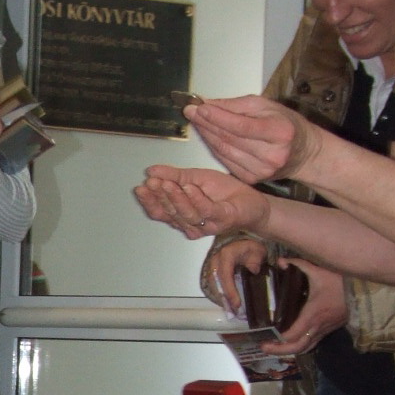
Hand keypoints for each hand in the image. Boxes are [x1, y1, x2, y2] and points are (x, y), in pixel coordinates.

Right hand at [136, 165, 270, 239]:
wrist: (252, 202)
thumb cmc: (226, 193)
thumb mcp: (195, 177)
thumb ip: (174, 175)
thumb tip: (152, 170)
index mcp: (182, 215)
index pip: (159, 211)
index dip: (149, 200)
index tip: (141, 187)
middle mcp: (191, 224)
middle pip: (170, 213)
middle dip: (159, 196)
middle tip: (151, 182)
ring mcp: (206, 224)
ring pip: (186, 214)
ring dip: (175, 198)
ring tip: (168, 183)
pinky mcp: (222, 219)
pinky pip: (206, 211)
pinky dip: (197, 199)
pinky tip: (190, 188)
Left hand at [185, 96, 320, 186]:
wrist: (303, 153)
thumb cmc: (285, 125)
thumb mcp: (268, 106)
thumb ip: (237, 106)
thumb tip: (208, 104)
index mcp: (280, 132)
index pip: (241, 125)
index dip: (217, 116)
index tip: (199, 107)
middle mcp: (272, 154)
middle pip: (230, 138)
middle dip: (207, 123)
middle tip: (191, 112)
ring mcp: (262, 170)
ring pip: (224, 151)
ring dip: (207, 136)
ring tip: (197, 122)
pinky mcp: (253, 179)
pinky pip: (226, 161)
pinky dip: (214, 148)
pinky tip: (208, 137)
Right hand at [204, 237, 267, 314]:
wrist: (241, 241)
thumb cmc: (249, 246)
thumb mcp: (256, 251)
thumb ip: (255, 260)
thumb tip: (254, 271)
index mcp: (226, 255)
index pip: (225, 276)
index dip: (230, 291)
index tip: (237, 304)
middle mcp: (215, 261)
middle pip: (217, 284)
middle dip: (225, 299)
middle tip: (234, 312)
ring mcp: (212, 266)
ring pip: (214, 286)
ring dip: (222, 299)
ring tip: (231, 311)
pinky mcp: (213, 272)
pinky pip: (215, 286)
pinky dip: (221, 295)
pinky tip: (228, 304)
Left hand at [260, 260, 345, 356]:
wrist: (363, 290)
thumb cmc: (340, 281)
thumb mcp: (318, 271)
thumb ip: (297, 265)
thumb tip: (280, 261)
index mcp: (313, 314)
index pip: (293, 334)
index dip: (279, 339)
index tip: (265, 337)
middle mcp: (318, 326)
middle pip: (297, 347)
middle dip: (279, 350)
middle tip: (264, 347)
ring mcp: (325, 330)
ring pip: (306, 348)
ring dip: (289, 350)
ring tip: (274, 347)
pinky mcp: (329, 330)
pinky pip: (313, 343)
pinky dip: (301, 346)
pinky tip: (291, 343)